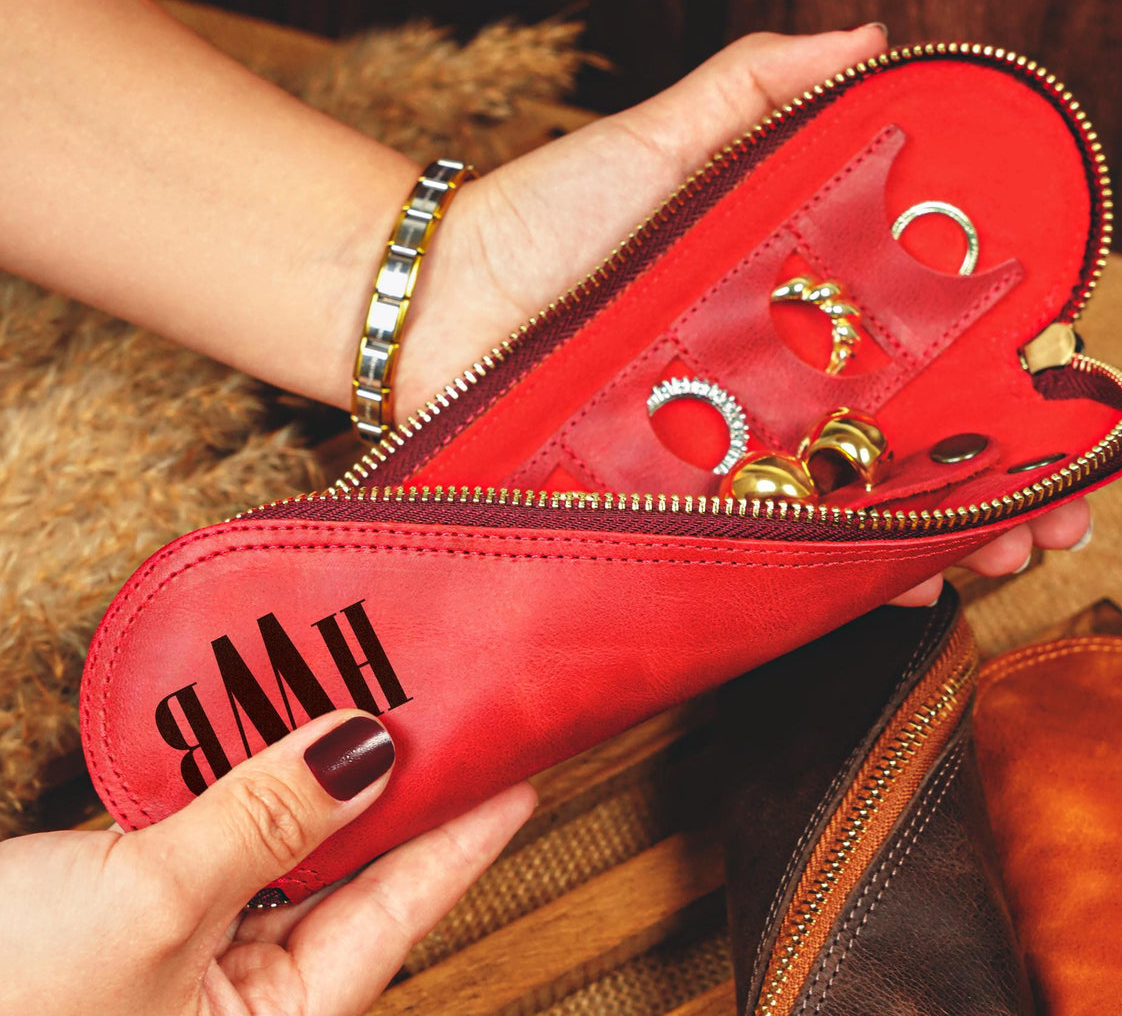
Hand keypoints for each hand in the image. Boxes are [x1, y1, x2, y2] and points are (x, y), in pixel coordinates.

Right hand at [0, 712, 534, 1015]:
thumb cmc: (2, 1004)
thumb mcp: (150, 909)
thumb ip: (267, 822)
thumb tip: (368, 747)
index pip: (402, 909)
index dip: (470, 830)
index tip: (522, 759)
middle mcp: (239, 993)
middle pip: (349, 865)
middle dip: (393, 780)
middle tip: (443, 694)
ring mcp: (186, 945)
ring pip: (283, 836)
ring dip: (315, 762)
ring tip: (372, 684)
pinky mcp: (134, 903)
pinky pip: (215, 824)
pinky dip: (239, 768)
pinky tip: (267, 714)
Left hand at [405, 27, 1092, 603]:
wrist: (437, 296)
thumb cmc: (547, 214)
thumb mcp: (662, 139)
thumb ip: (759, 90)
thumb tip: (876, 38)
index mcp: (784, 312)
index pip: (909, 357)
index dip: (986, 389)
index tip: (1053, 415)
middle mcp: (763, 390)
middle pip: (891, 447)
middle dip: (979, 488)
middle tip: (1046, 517)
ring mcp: (717, 457)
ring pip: (836, 510)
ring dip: (921, 542)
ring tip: (993, 557)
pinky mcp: (664, 508)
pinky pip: (750, 552)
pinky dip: (815, 575)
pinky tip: (883, 586)